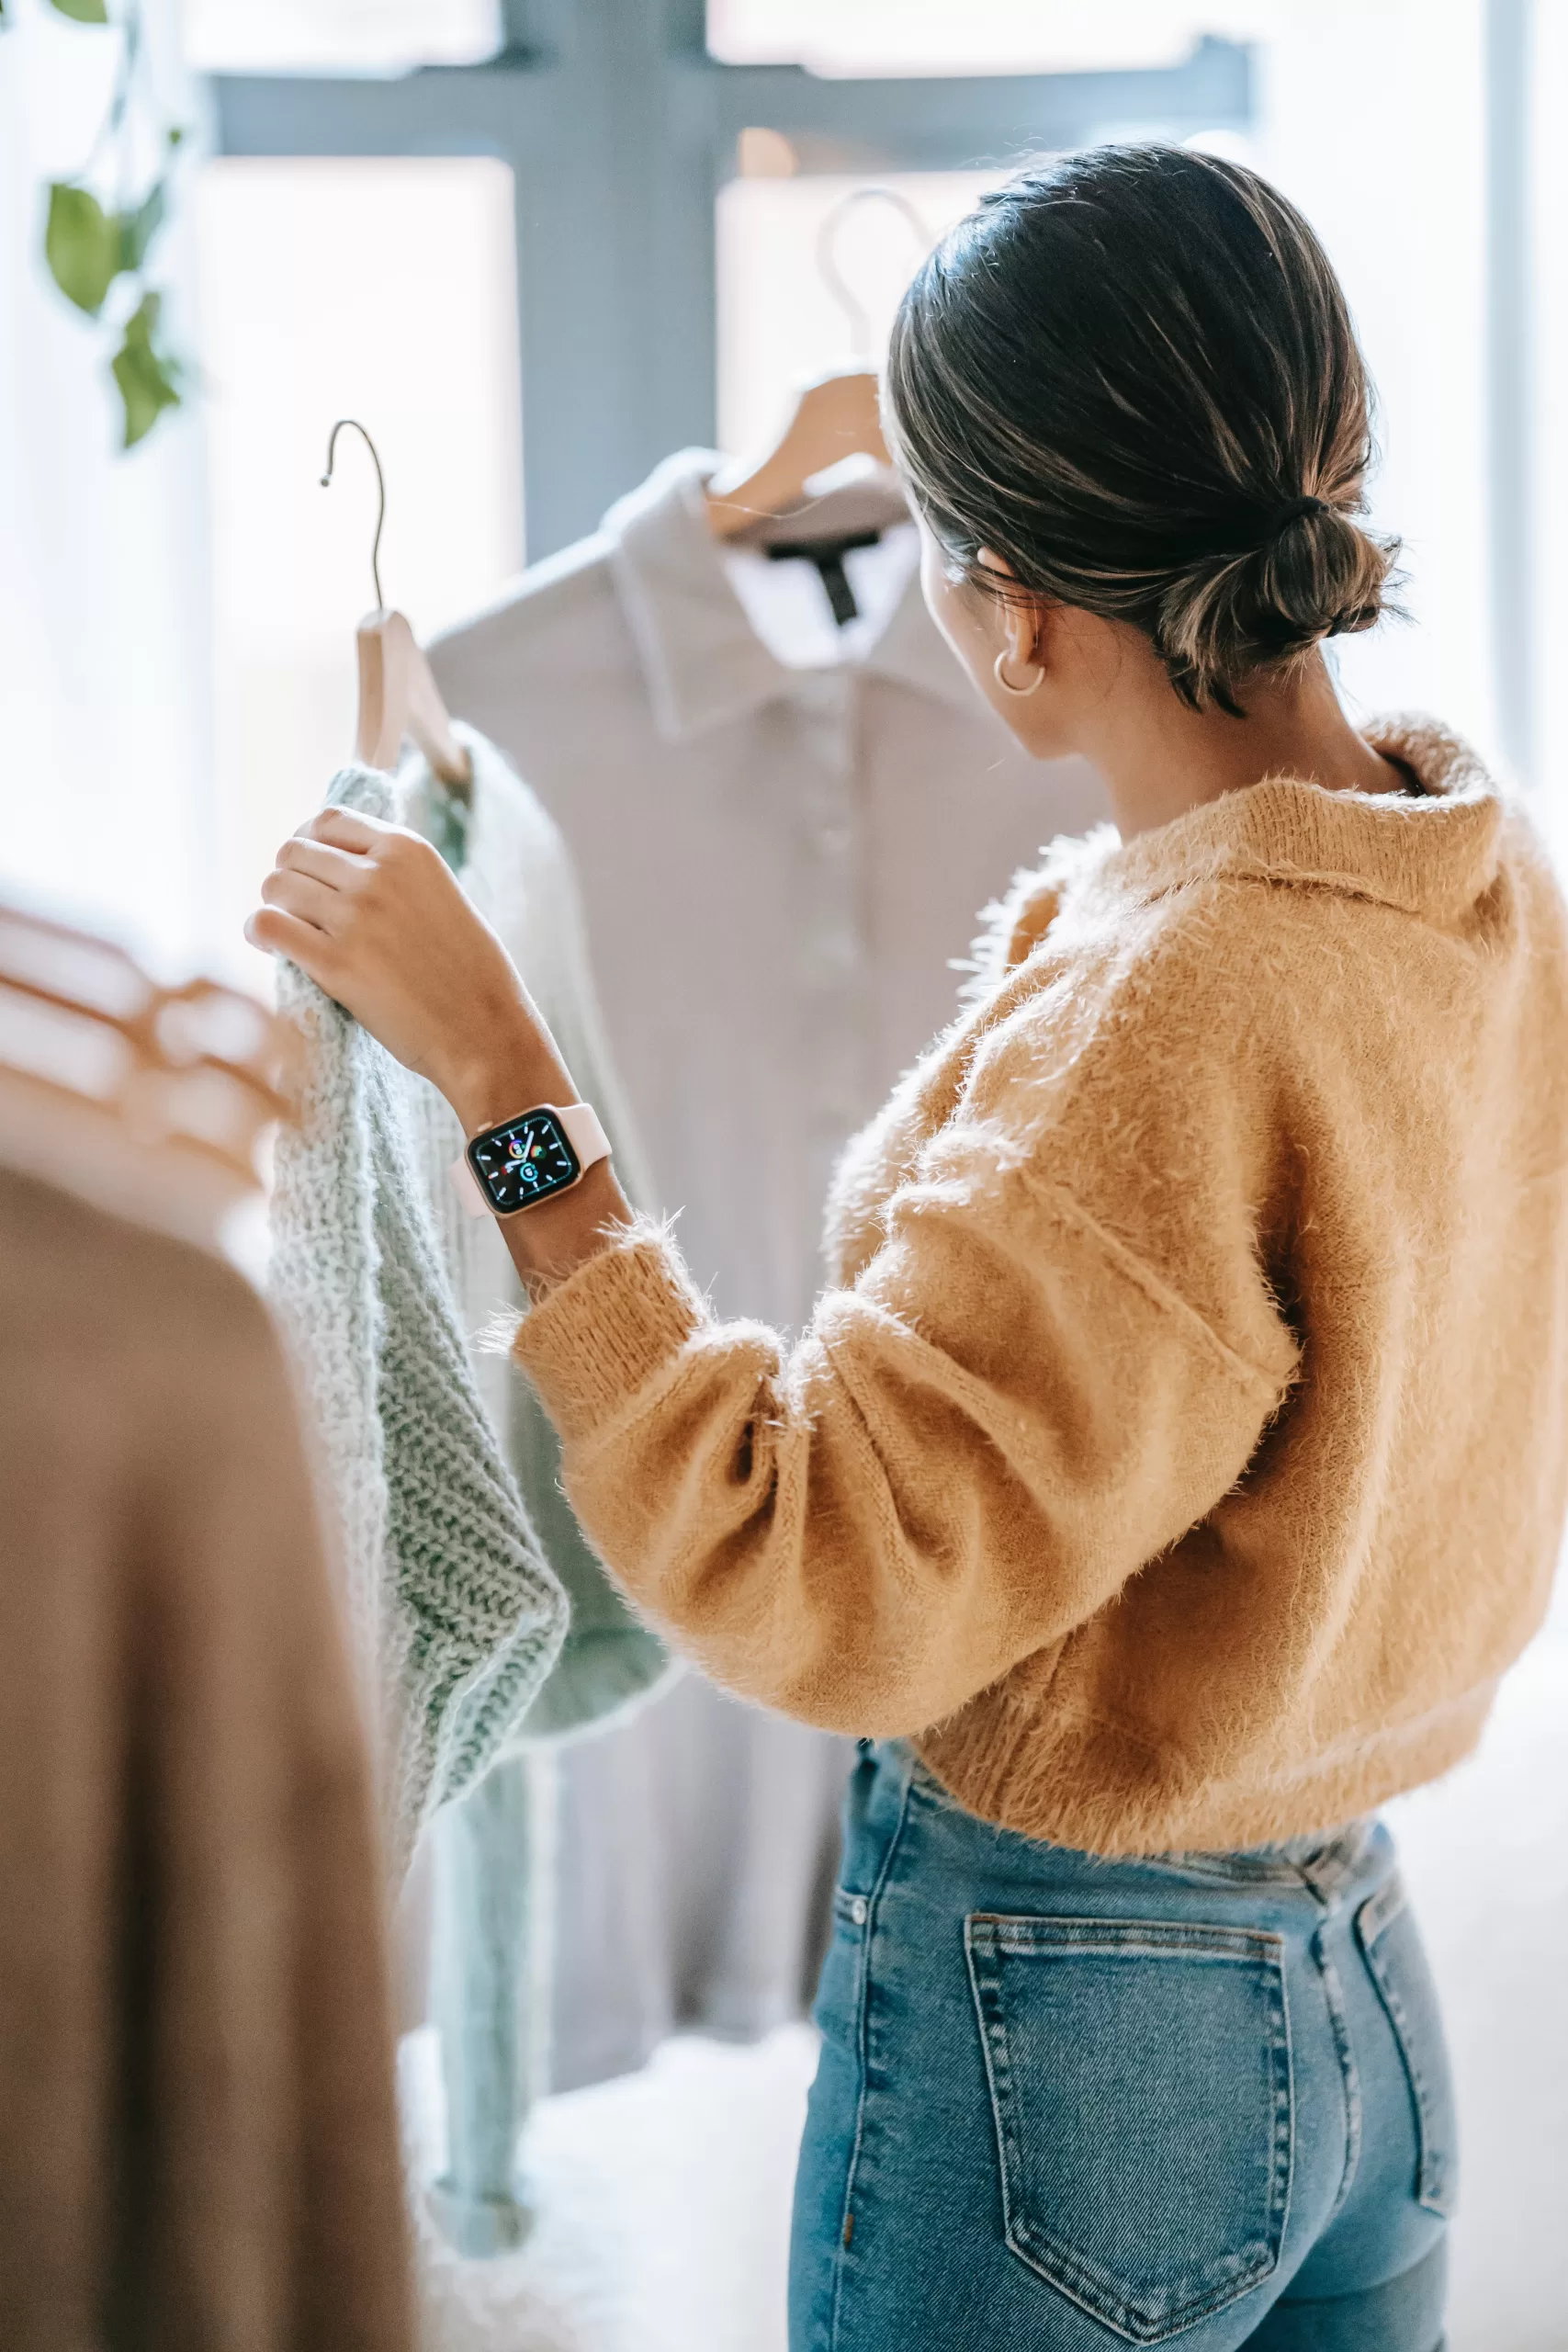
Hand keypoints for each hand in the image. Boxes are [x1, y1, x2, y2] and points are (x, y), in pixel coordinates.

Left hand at [246, 806, 556, 1122]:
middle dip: (288, 878)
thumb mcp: (441, 896)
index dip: (309, 845)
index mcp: (408, 850)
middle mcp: (379, 875)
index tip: (310, 872)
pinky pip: (269, 926)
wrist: (486, 1031)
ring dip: (274, 907)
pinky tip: (270, 947)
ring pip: (276, 886)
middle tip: (297, 910)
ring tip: (287, 932)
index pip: (328, 820)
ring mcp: (356, 917)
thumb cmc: (469, 974)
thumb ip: (395, 873)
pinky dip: (260, 932)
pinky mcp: (336, 963)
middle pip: (292, 851)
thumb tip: (336, 865)